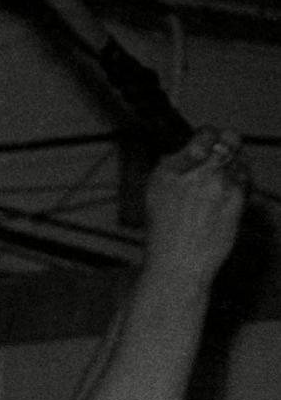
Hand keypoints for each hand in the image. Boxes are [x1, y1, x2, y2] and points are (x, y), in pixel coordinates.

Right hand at [142, 127, 250, 290]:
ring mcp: (219, 183)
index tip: (208, 145)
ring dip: (235, 166)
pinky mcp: (237, 198)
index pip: (204, 134)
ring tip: (222, 185)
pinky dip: (240, 184)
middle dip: (229, 144)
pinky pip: (246, 179)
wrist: (178, 265)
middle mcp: (195, 172)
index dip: (209, 138)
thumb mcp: (154, 197)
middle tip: (223, 154)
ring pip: (241, 159)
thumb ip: (174, 169)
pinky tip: (228, 198)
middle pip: (229, 139)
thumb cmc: (164, 238)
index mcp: (169, 170)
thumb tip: (189, 152)